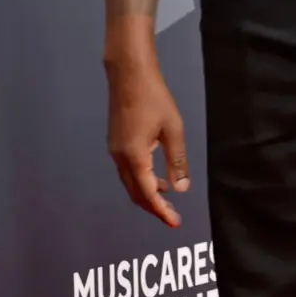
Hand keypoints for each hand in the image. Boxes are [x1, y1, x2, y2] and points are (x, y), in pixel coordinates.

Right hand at [106, 50, 190, 225]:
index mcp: (135, 156)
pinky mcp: (115, 142)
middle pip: (135, 192)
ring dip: (147, 193)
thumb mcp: (173, 129)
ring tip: (167, 197)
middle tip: (172, 216)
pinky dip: (141, 179)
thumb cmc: (154, 98)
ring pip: (130, 182)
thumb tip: (181, 188)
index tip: (174, 222)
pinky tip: (155, 175)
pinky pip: (127, 170)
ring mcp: (114, 150)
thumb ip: (177, 160)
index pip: (148, 193)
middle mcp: (120, 157)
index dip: (161, 210)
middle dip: (153, 206)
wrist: (128, 74)